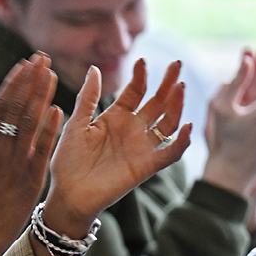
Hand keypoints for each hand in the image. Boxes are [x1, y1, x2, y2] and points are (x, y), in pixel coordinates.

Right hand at [0, 53, 62, 255]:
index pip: (0, 104)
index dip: (14, 82)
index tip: (26, 63)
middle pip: (15, 107)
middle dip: (30, 80)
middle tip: (43, 58)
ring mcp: (12, 162)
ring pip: (29, 122)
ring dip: (41, 96)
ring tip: (52, 74)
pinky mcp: (29, 178)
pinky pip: (41, 148)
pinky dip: (49, 128)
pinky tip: (59, 110)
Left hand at [44, 58, 191, 233]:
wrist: (68, 194)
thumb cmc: (68, 161)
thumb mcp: (75, 125)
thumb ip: (87, 98)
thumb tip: (95, 68)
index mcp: (115, 117)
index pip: (135, 92)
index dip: (141, 77)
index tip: (143, 61)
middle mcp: (132, 129)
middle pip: (157, 103)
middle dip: (168, 84)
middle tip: (178, 64)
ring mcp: (142, 147)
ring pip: (168, 123)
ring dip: (177, 106)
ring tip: (180, 87)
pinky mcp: (147, 166)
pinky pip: (171, 153)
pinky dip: (183, 141)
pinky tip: (188, 126)